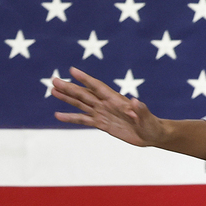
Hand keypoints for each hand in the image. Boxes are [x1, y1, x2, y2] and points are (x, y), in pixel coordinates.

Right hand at [51, 67, 166, 146]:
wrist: (152, 135)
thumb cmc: (152, 125)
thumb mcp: (148, 118)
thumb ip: (141, 110)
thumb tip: (135, 101)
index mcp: (116, 100)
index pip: (97, 87)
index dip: (85, 79)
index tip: (72, 70)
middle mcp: (107, 104)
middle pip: (84, 94)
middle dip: (69, 88)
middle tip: (53, 80)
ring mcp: (103, 113)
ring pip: (81, 104)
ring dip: (67, 98)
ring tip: (52, 91)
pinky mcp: (102, 124)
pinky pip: (84, 120)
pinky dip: (71, 118)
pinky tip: (58, 115)